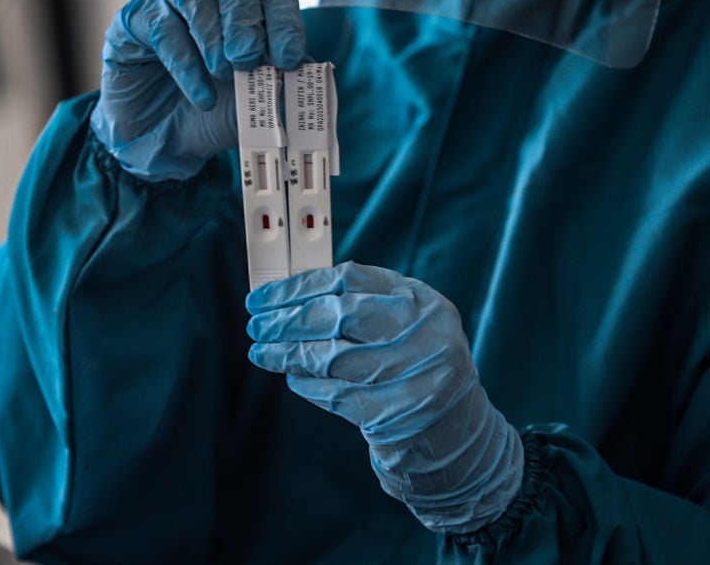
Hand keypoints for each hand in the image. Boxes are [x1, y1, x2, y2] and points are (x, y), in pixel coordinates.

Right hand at [90, 0, 305, 181]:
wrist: (164, 138)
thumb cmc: (214, 110)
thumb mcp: (256, 102)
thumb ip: (283, 86)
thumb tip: (313, 78)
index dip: (284, 21)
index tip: (289, 58)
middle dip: (245, 20)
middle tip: (249, 57)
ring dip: (213, 35)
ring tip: (224, 73)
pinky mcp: (135, 18)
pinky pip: (162, 29)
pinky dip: (185, 64)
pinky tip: (201, 95)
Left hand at [246, 262, 523, 533]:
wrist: (454, 430)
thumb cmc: (415, 365)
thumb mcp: (402, 323)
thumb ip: (358, 303)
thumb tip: (288, 297)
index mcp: (420, 300)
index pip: (348, 279)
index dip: (298, 286)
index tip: (264, 296)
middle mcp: (423, 332)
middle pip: (339, 315)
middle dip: (287, 320)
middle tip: (256, 325)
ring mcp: (413, 374)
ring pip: (332, 357)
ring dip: (286, 354)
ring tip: (261, 352)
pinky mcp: (397, 412)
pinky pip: (336, 394)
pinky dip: (306, 385)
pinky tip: (291, 377)